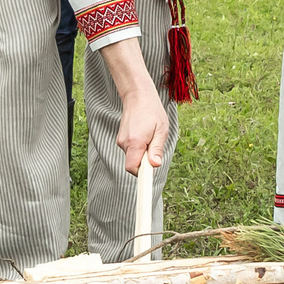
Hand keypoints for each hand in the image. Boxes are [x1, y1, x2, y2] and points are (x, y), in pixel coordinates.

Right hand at [99, 40, 170, 173]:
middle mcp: (124, 143)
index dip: (140, 177)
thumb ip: (156, 149)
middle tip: (155, 148)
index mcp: (135, 142)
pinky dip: (139, 148)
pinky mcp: (121, 140)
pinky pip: (131, 151)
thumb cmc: (152, 111)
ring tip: (151, 136)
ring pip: (133, 158)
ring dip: (143, 153)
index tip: (146, 187)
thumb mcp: (161, 130)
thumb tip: (154, 165)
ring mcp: (121, 141)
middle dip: (145, 163)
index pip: (133, 168)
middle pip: (134, 165)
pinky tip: (145, 134)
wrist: (137, 96)